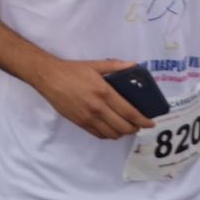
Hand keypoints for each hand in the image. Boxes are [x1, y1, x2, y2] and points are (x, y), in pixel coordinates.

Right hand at [30, 58, 154, 139]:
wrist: (48, 77)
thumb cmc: (72, 70)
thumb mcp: (95, 65)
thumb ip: (116, 66)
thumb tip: (134, 65)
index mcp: (104, 92)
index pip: (130, 113)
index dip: (143, 121)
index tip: (151, 123)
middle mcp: (98, 108)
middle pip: (123, 127)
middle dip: (135, 128)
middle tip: (138, 124)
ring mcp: (88, 117)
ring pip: (112, 134)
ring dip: (122, 133)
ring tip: (125, 127)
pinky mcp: (79, 122)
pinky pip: (99, 135)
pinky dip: (108, 134)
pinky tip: (110, 128)